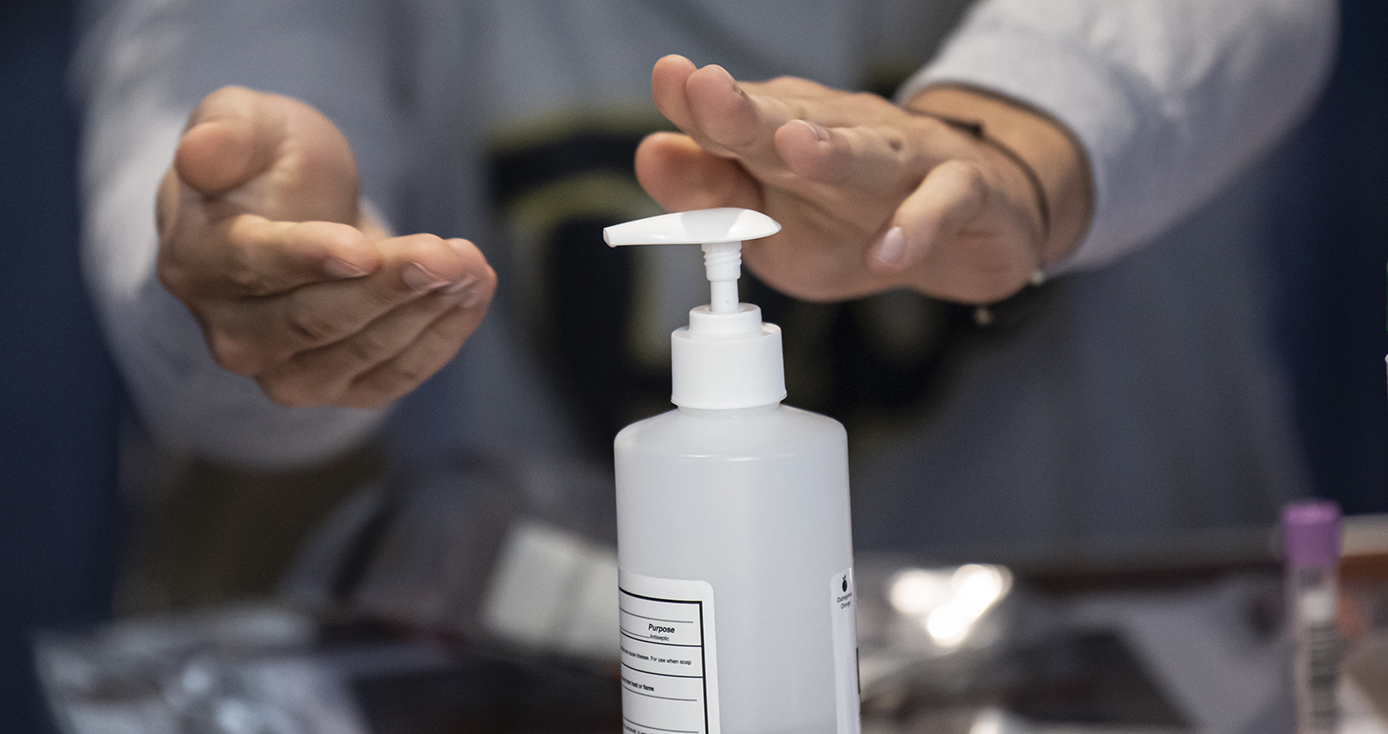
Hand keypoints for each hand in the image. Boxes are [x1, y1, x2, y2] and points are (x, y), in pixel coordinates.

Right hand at [156, 86, 495, 407]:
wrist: (292, 216)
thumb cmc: (266, 164)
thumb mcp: (247, 121)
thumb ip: (226, 132)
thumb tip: (199, 152)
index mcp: (196, 262)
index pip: (253, 266)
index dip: (310, 258)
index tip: (365, 250)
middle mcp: (230, 333)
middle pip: (316, 320)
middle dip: (390, 285)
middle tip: (449, 254)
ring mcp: (283, 372)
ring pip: (362, 352)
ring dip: (426, 310)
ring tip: (472, 264)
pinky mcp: (338, 389)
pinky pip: (394, 376)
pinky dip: (442, 337)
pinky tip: (473, 291)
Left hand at [636, 55, 1090, 303]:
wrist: (970, 227)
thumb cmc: (859, 221)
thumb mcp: (774, 226)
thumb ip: (713, 195)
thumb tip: (652, 154)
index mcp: (787, 138)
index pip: (736, 119)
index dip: (700, 104)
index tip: (671, 81)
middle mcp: (843, 134)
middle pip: (790, 121)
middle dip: (746, 110)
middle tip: (706, 92)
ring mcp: (905, 159)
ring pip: (866, 151)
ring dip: (830, 150)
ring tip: (793, 147)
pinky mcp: (963, 190)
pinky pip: (942, 204)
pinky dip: (918, 226)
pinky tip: (888, 249)